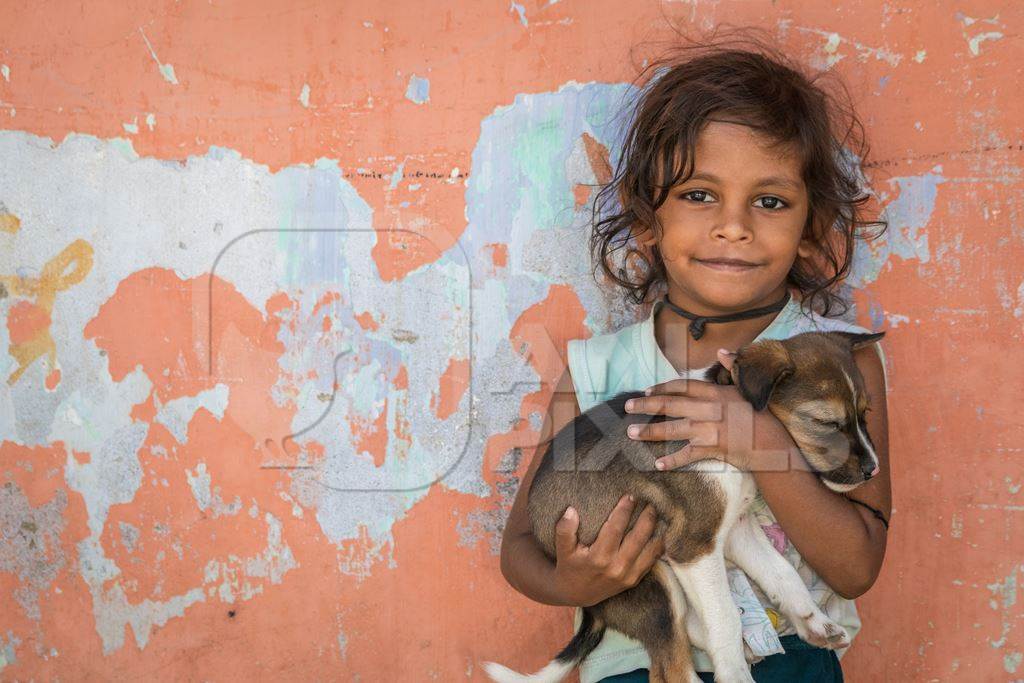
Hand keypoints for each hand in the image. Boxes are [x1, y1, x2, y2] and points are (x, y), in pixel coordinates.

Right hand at [551, 494, 664, 606]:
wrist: (575, 594)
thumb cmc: (569, 566)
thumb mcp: (563, 550)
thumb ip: (564, 530)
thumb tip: (571, 510)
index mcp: (599, 558)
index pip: (616, 528)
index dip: (624, 510)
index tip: (630, 496)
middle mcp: (616, 567)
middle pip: (638, 537)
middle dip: (647, 517)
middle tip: (651, 502)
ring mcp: (628, 576)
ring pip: (650, 550)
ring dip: (656, 531)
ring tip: (658, 515)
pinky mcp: (634, 580)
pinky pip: (651, 561)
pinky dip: (658, 546)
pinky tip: (660, 533)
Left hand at [624, 349, 796, 472]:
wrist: (775, 442)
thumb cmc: (761, 414)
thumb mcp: (748, 387)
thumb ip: (733, 367)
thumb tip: (723, 350)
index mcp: (715, 393)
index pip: (682, 386)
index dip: (662, 387)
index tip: (646, 390)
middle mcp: (708, 409)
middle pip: (670, 405)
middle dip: (646, 405)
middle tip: (627, 407)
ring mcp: (710, 429)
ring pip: (674, 429)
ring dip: (650, 431)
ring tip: (631, 433)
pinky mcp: (713, 448)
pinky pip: (688, 455)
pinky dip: (673, 460)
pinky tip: (658, 464)